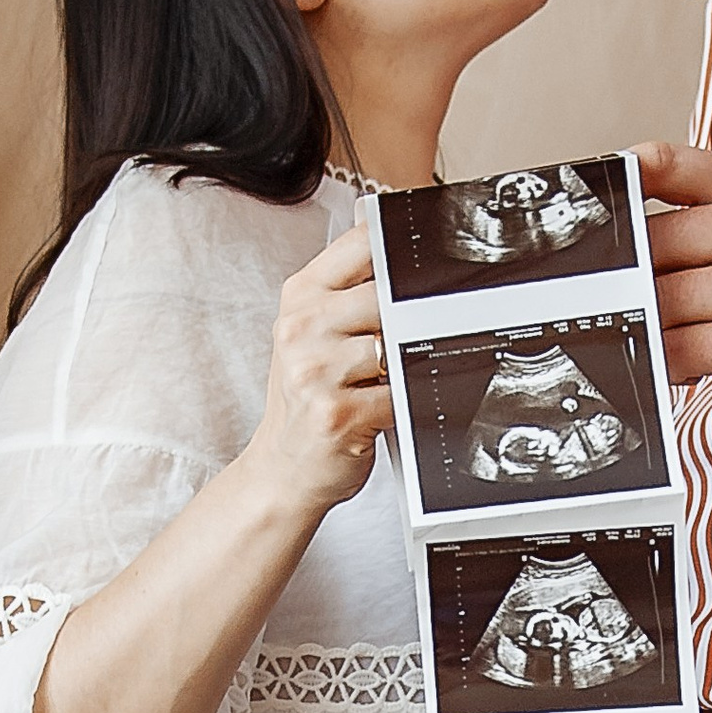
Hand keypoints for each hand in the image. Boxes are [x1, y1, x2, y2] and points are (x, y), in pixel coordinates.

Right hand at [247, 225, 393, 516]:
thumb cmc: (308, 398)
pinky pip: (398, 394)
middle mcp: (301, 328)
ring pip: (395, 346)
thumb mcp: (316, 333)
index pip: (361, 245)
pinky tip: (396, 407)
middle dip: (414, 319)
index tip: (429, 263)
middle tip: (418, 339)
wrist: (282, 467)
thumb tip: (407, 252)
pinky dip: (408, 402)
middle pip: (387, 296)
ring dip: (410, 365)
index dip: (403, 251)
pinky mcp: (337, 413)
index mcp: (301, 297)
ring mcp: (315, 371)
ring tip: (398, 379)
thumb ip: (353, 290)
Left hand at [639, 146, 711, 423]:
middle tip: (616, 299)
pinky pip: (682, 350)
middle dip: (629, 279)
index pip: (666, 166)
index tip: (591, 213)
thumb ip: (700, 214)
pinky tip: (681, 361)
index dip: (618, 185)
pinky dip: (668, 360)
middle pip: (652, 245)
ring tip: (665, 334)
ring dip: (651, 326)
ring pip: (663, 302)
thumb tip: (616, 238)